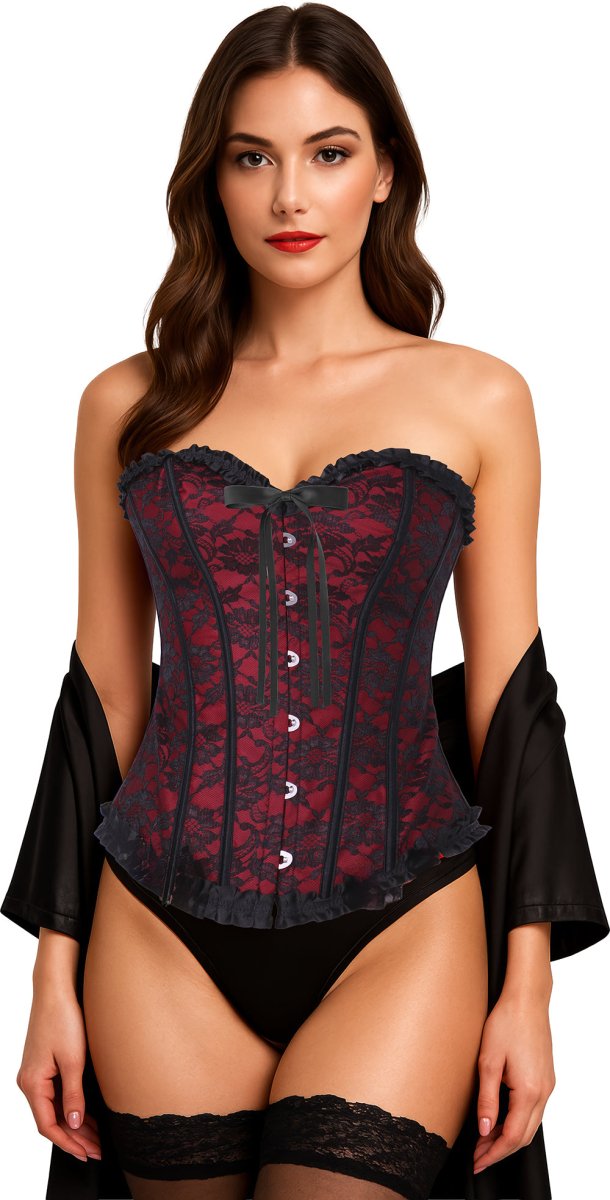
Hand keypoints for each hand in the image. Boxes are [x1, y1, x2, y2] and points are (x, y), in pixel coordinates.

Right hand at [16, 986, 101, 1161]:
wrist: (56, 990)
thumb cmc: (62, 1019)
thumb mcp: (73, 1060)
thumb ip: (73, 1094)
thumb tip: (74, 1123)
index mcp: (32, 1083)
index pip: (48, 1125)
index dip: (68, 1143)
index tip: (87, 1154)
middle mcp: (29, 1082)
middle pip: (51, 1120)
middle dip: (74, 1138)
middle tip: (97, 1150)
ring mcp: (35, 1074)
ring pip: (54, 1109)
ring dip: (74, 1124)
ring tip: (96, 1138)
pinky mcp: (43, 1066)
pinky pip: (55, 1096)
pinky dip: (70, 1108)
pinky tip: (86, 1116)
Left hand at [473, 988, 554, 1173]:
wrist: (526, 999)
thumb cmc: (506, 1023)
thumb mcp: (488, 1061)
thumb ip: (487, 1099)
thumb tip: (485, 1129)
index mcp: (529, 1091)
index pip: (513, 1137)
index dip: (494, 1154)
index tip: (478, 1162)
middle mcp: (543, 1092)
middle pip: (524, 1136)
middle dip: (500, 1150)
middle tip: (478, 1155)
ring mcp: (547, 1086)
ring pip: (531, 1125)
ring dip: (509, 1137)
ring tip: (485, 1140)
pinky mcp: (546, 1078)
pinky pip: (533, 1110)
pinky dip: (517, 1121)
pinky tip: (500, 1118)